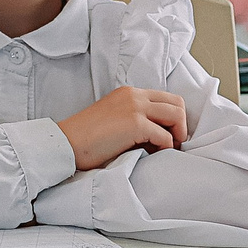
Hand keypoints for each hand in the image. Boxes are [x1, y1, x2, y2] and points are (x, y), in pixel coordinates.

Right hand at [58, 86, 188, 171]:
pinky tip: (153, 154)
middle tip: (172, 144)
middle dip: (180, 125)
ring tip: (164, 150)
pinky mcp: (135, 124)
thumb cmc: (87, 139)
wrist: (67, 144)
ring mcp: (135, 107)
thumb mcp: (114, 119)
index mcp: (128, 92)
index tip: (169, 135)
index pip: (166, 98)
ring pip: (176, 115)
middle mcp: (134, 95)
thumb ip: (136, 118)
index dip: (173, 117)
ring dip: (176, 135)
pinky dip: (164, 148)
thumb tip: (160, 135)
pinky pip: (164, 136)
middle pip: (177, 104)